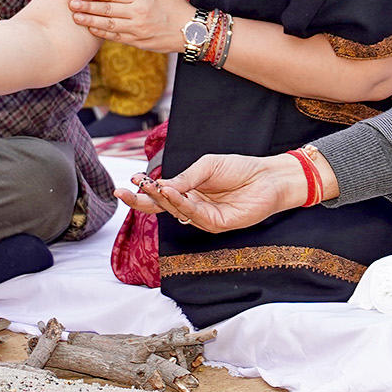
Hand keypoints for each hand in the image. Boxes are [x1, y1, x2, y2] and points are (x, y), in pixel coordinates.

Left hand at [69, 0, 195, 51]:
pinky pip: (116, 37)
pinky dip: (103, 33)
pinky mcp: (138, 42)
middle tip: (71, 4)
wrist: (191, 31)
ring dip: (90, 22)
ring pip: (109, 25)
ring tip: (76, 18)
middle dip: (87, 7)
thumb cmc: (175, 5)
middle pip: (107, 10)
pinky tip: (91, 29)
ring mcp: (137, 31)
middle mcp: (138, 15)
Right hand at [117, 152, 319, 232]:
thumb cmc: (240, 169)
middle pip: (162, 207)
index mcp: (189, 192)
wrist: (268, 176)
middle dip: (142, 201)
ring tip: (152, 186)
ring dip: (162, 199)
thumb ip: (184, 178)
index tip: (125, 184)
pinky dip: (181, 205)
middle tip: (123, 192)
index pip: (161, 195)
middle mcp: (194, 207)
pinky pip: (194, 216)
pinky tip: (171, 192)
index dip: (143, 192)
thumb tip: (159, 185)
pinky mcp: (217, 225)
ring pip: (176, 212)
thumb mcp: (206, 167)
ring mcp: (205, 217)